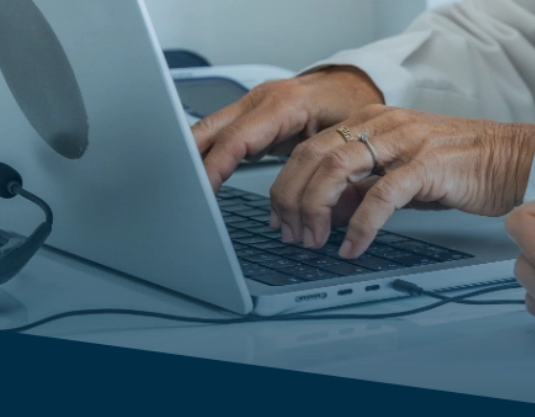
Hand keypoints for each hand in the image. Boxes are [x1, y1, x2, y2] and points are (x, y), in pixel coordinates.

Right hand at [192, 67, 383, 189]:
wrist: (350, 84)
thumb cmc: (351, 105)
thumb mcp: (345, 138)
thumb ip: (329, 170)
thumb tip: (329, 214)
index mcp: (284, 104)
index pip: (236, 137)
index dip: (216, 166)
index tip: (204, 190)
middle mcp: (261, 100)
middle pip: (210, 129)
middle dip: (191, 159)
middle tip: (183, 191)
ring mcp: (252, 105)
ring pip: (210, 130)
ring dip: (197, 158)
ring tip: (188, 189)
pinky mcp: (250, 116)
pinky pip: (222, 134)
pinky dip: (211, 155)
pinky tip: (204, 176)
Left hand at [267, 106, 534, 257]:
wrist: (512, 159)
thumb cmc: (462, 167)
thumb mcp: (400, 172)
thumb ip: (363, 186)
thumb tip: (328, 212)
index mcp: (371, 120)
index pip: (309, 147)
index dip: (286, 185)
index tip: (280, 218)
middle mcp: (382, 124)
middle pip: (312, 155)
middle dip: (291, 199)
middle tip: (290, 234)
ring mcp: (403, 142)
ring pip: (336, 168)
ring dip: (315, 209)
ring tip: (315, 241)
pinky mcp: (426, 165)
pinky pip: (380, 196)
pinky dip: (360, 226)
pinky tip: (353, 247)